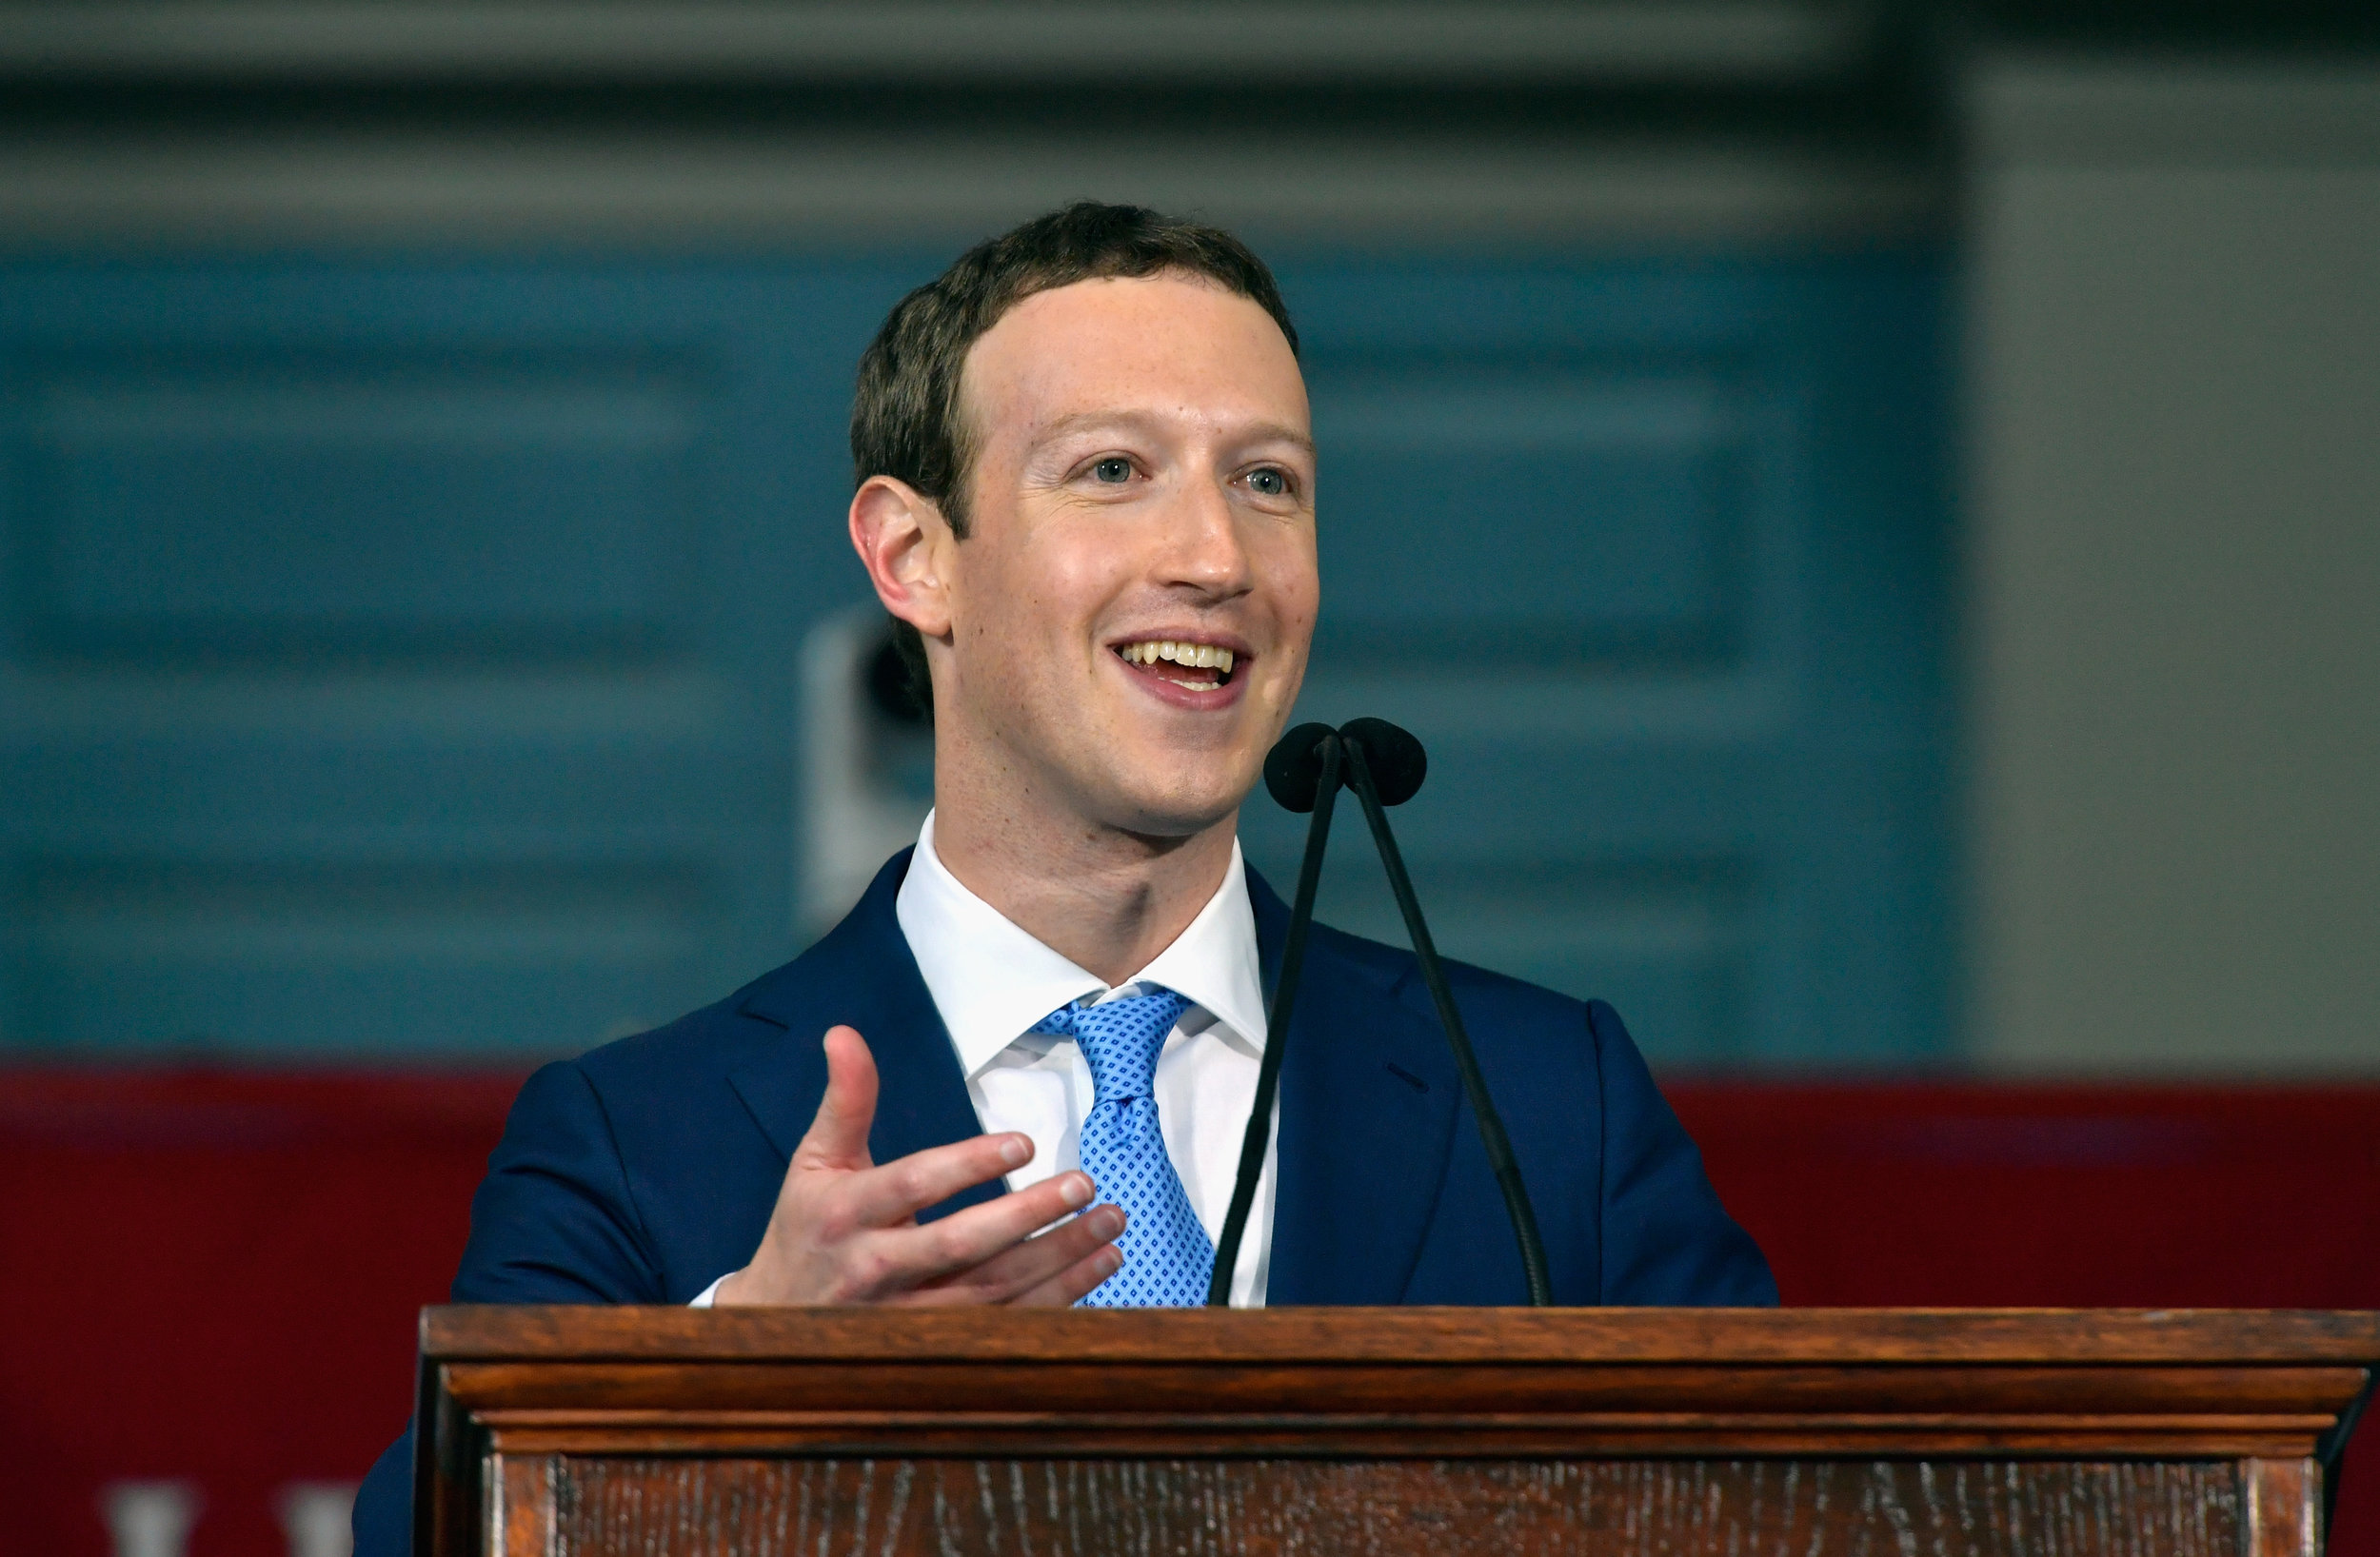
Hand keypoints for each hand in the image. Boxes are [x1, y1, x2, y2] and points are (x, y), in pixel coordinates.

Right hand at [713, 1025, 1124, 1305]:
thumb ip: (845, 1100)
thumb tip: (844, 1033)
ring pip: (994, 1292)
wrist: (778, 1324)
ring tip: (1110, 1222)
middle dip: (1027, 1216)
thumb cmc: (808, 1229)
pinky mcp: (935, 1346)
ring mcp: (908, 1317)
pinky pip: (1006, 1325)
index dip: (968, 1165)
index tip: (1023, 1142)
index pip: (913, 1187)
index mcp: (847, 1215)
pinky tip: (1099, 1265)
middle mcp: (876, 1271)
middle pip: (961, 1247)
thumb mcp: (816, 1162)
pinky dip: (1059, 1299)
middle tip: (1082, 1185)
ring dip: (1060, 1258)